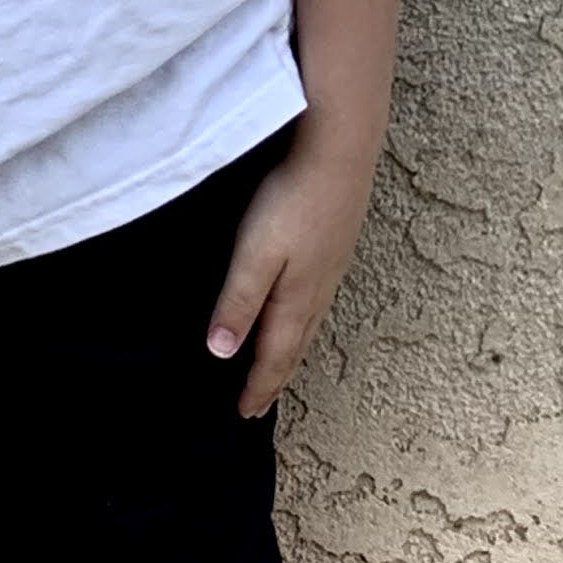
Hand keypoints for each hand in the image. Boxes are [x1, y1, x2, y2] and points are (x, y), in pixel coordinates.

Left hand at [206, 129, 377, 420]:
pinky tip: (304, 309)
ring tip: (282, 366)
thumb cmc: (293, 199)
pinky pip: (319, 300)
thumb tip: (222, 353)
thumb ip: (239, 302)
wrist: (341, 148)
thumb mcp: (255, 254)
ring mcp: (332, 266)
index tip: (245, 414)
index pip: (275, 356)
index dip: (259, 386)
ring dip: (292, 351)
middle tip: (261, 404)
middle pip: (295, 346)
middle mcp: (318, 289)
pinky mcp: (337, 243)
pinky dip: (305, 321)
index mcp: (296, 298)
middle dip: (277, 377)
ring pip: (310, 323)